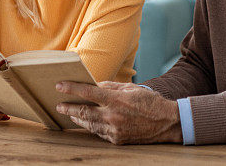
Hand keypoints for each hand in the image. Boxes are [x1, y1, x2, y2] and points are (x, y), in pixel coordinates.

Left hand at [55, 81, 181, 144]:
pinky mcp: (117, 140)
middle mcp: (112, 115)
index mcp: (116, 99)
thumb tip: (95, 85)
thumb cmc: (149, 102)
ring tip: (70, 113)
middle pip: (83, 111)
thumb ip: (111, 87)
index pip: (87, 92)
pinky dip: (91, 126)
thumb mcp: (131, 88)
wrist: (166, 122)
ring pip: (89, 124)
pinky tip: (87, 122)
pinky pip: (99, 132)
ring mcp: (114, 129)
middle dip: (68, 108)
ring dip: (77, 118)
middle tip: (59, 104)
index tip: (59, 86)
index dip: (71, 89)